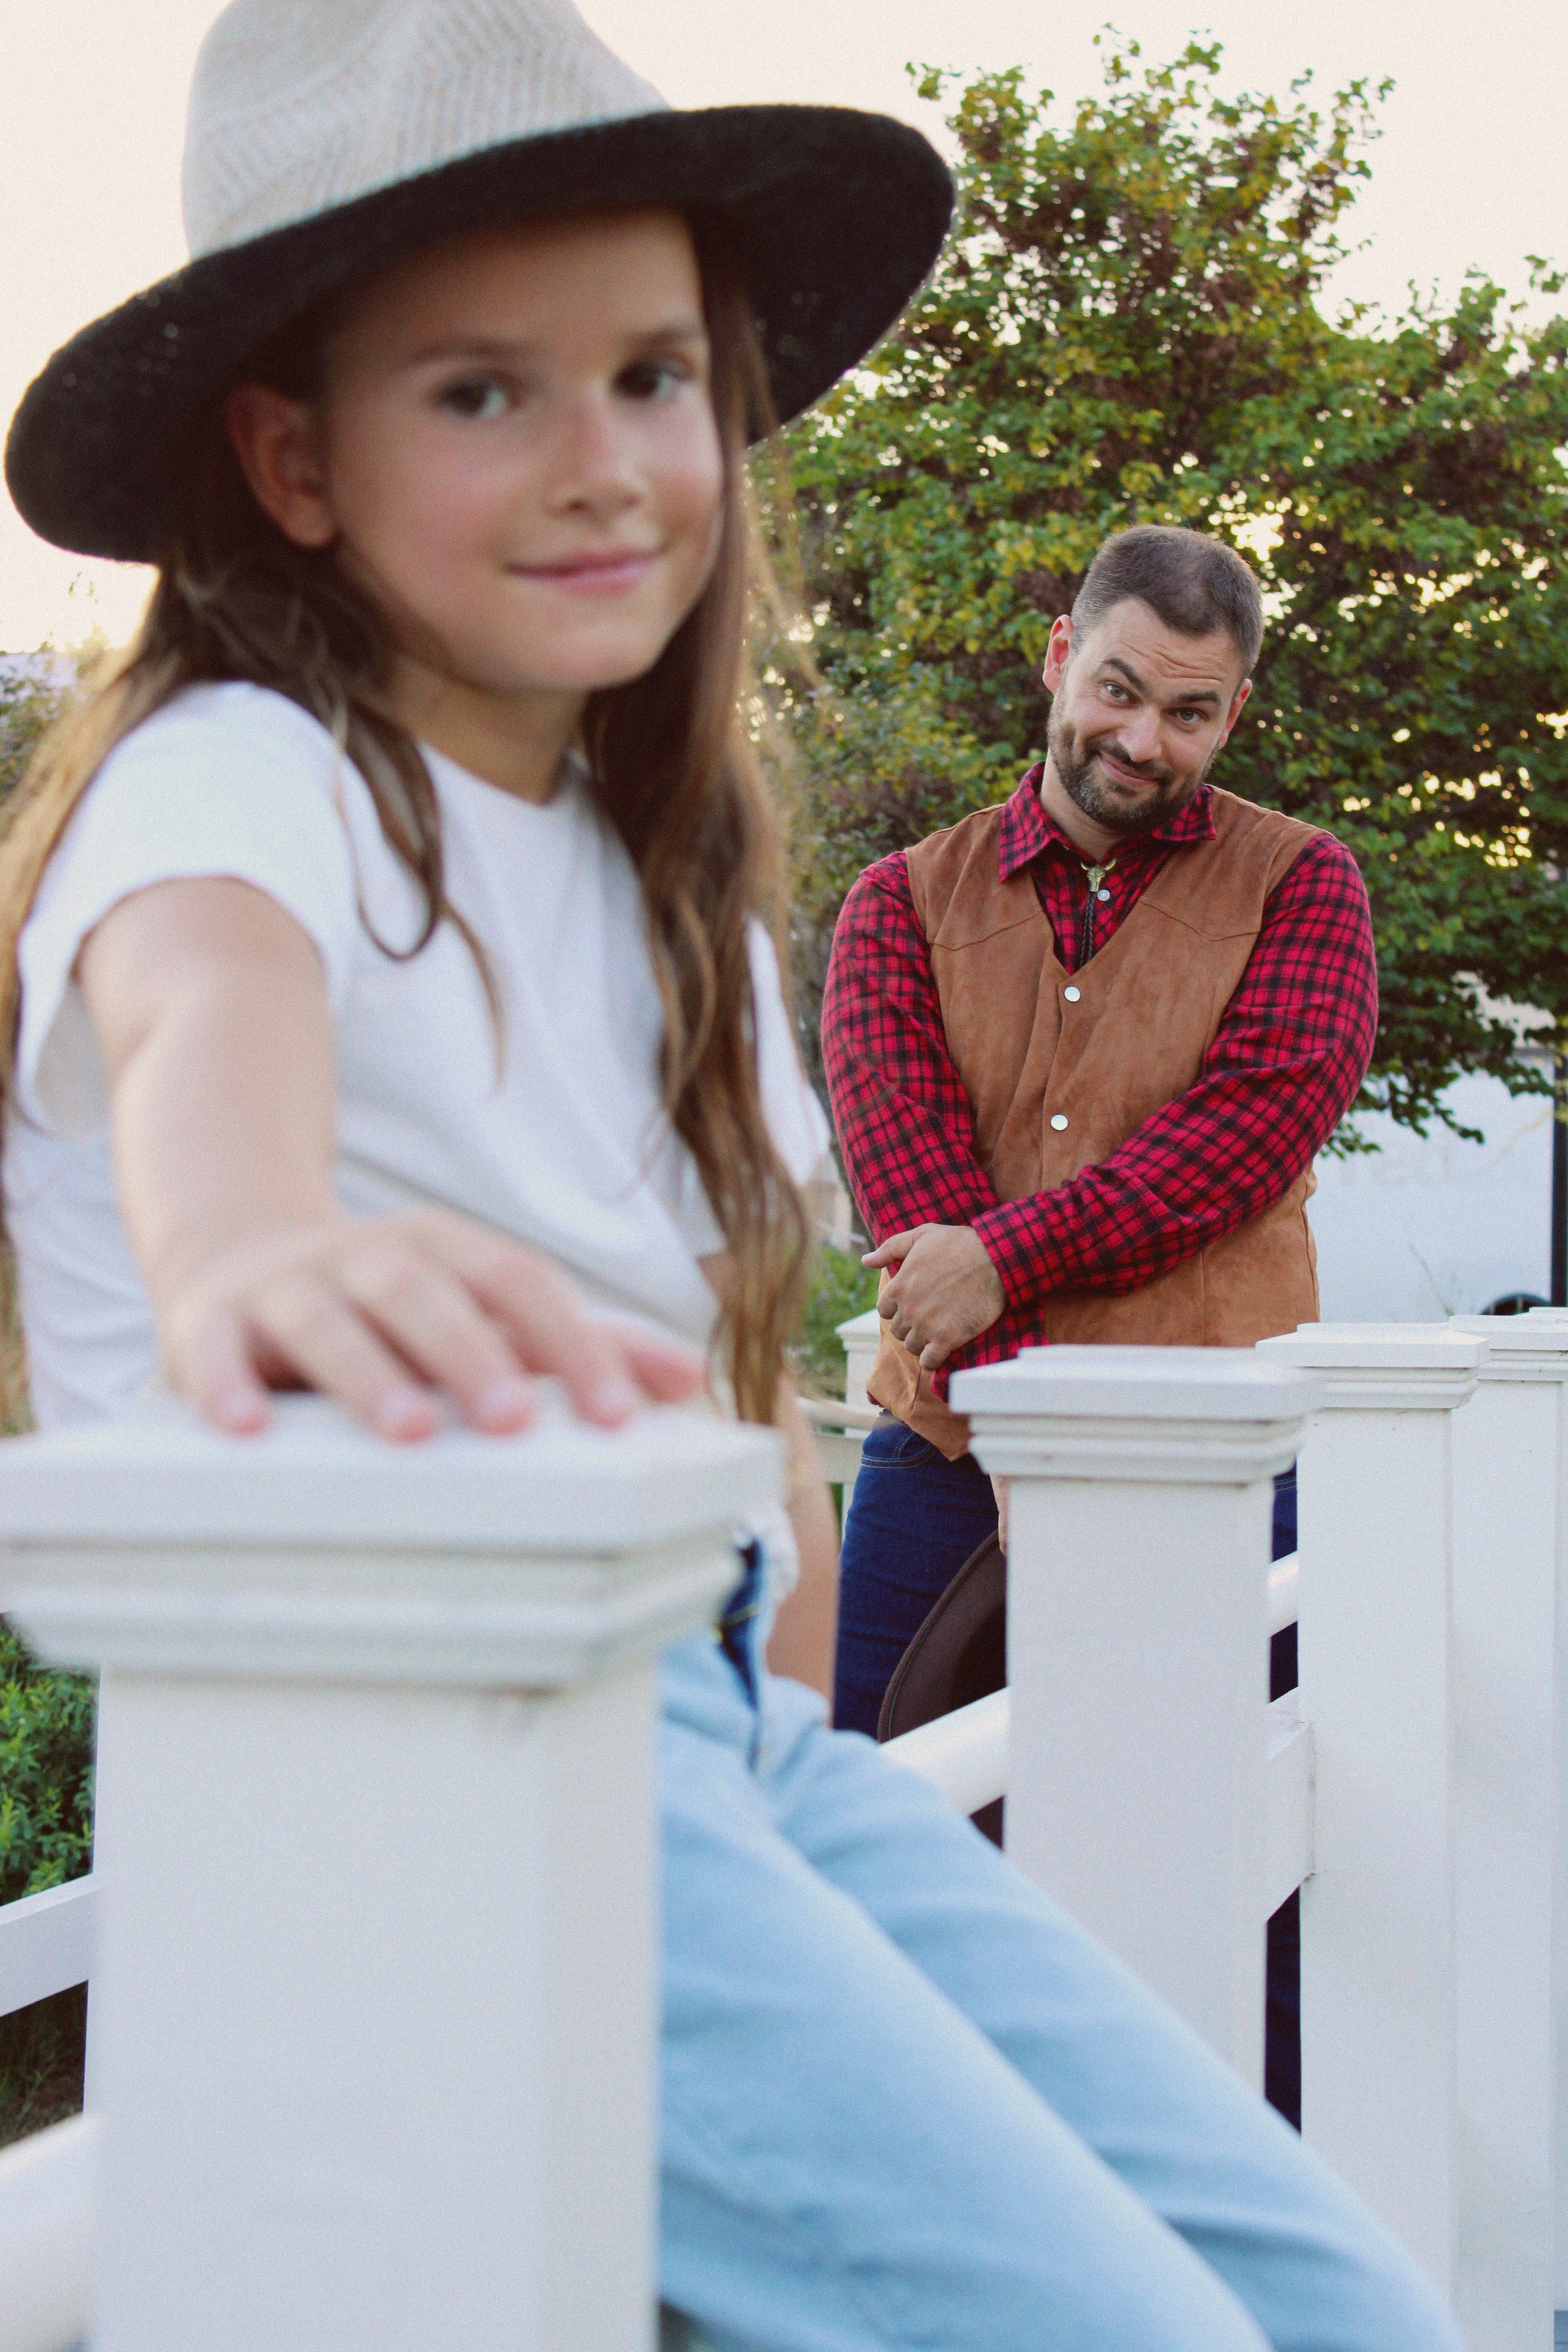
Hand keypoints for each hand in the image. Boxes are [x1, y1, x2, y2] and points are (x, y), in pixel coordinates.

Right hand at [158, 1206, 703, 1440]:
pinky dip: (227, 1385)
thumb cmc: (389, 1303)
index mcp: (446, 1252)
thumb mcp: (480, 1309)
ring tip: (408, 1431)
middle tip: (514, 1417)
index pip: (520, 1284)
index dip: (572, 1344)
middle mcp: (369, 1259)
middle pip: (427, 1295)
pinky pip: (213, 1352)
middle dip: (472, 1355)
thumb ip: (577, 1345)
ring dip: (369, 1372)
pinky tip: (246, 1428)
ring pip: (330, 1320)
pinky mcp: (209, 1322)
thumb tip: (685, 1380)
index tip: (617, 1414)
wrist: (238, 1249)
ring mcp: (287, 1287)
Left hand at [862, 1223, 1004, 1372]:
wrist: (995, 1258)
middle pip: (898, 1330)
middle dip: (911, 1325)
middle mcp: (908, 1309)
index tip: (914, 1305)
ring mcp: (927, 1326)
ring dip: (922, 1342)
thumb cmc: (959, 1243)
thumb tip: (866, 1260)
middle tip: (929, 1318)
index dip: (898, 1308)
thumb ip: (890, 1248)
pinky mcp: (948, 1339)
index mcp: (898, 1286)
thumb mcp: (921, 1236)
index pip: (885, 1310)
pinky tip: (942, 1349)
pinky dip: (933, 1359)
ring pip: (912, 1346)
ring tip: (937, 1332)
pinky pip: (930, 1361)